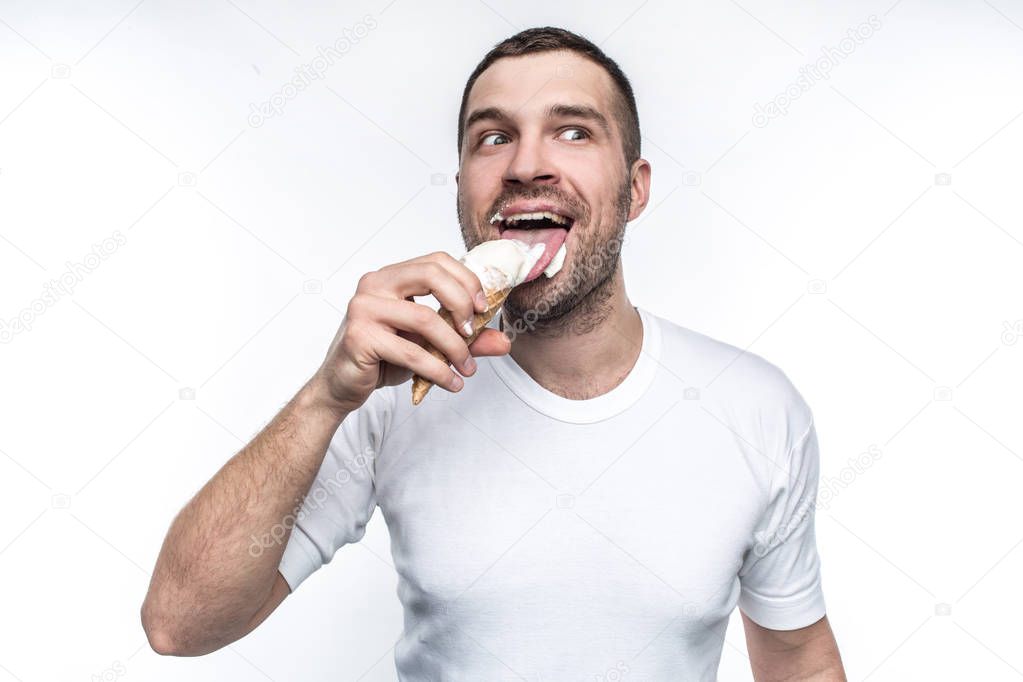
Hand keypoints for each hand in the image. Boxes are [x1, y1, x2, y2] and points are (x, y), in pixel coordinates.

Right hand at [312, 251, 511, 414]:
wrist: (341, 385)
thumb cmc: (383, 357)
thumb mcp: (428, 343)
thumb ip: (464, 338)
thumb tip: (504, 342)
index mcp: (391, 277)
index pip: (436, 261)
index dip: (466, 280)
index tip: (482, 309)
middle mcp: (374, 284)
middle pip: (430, 275)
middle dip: (461, 303)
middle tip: (473, 333)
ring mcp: (363, 308)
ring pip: (425, 319)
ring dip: (455, 348)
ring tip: (467, 368)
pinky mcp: (359, 337)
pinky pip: (411, 353)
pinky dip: (439, 370)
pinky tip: (451, 383)